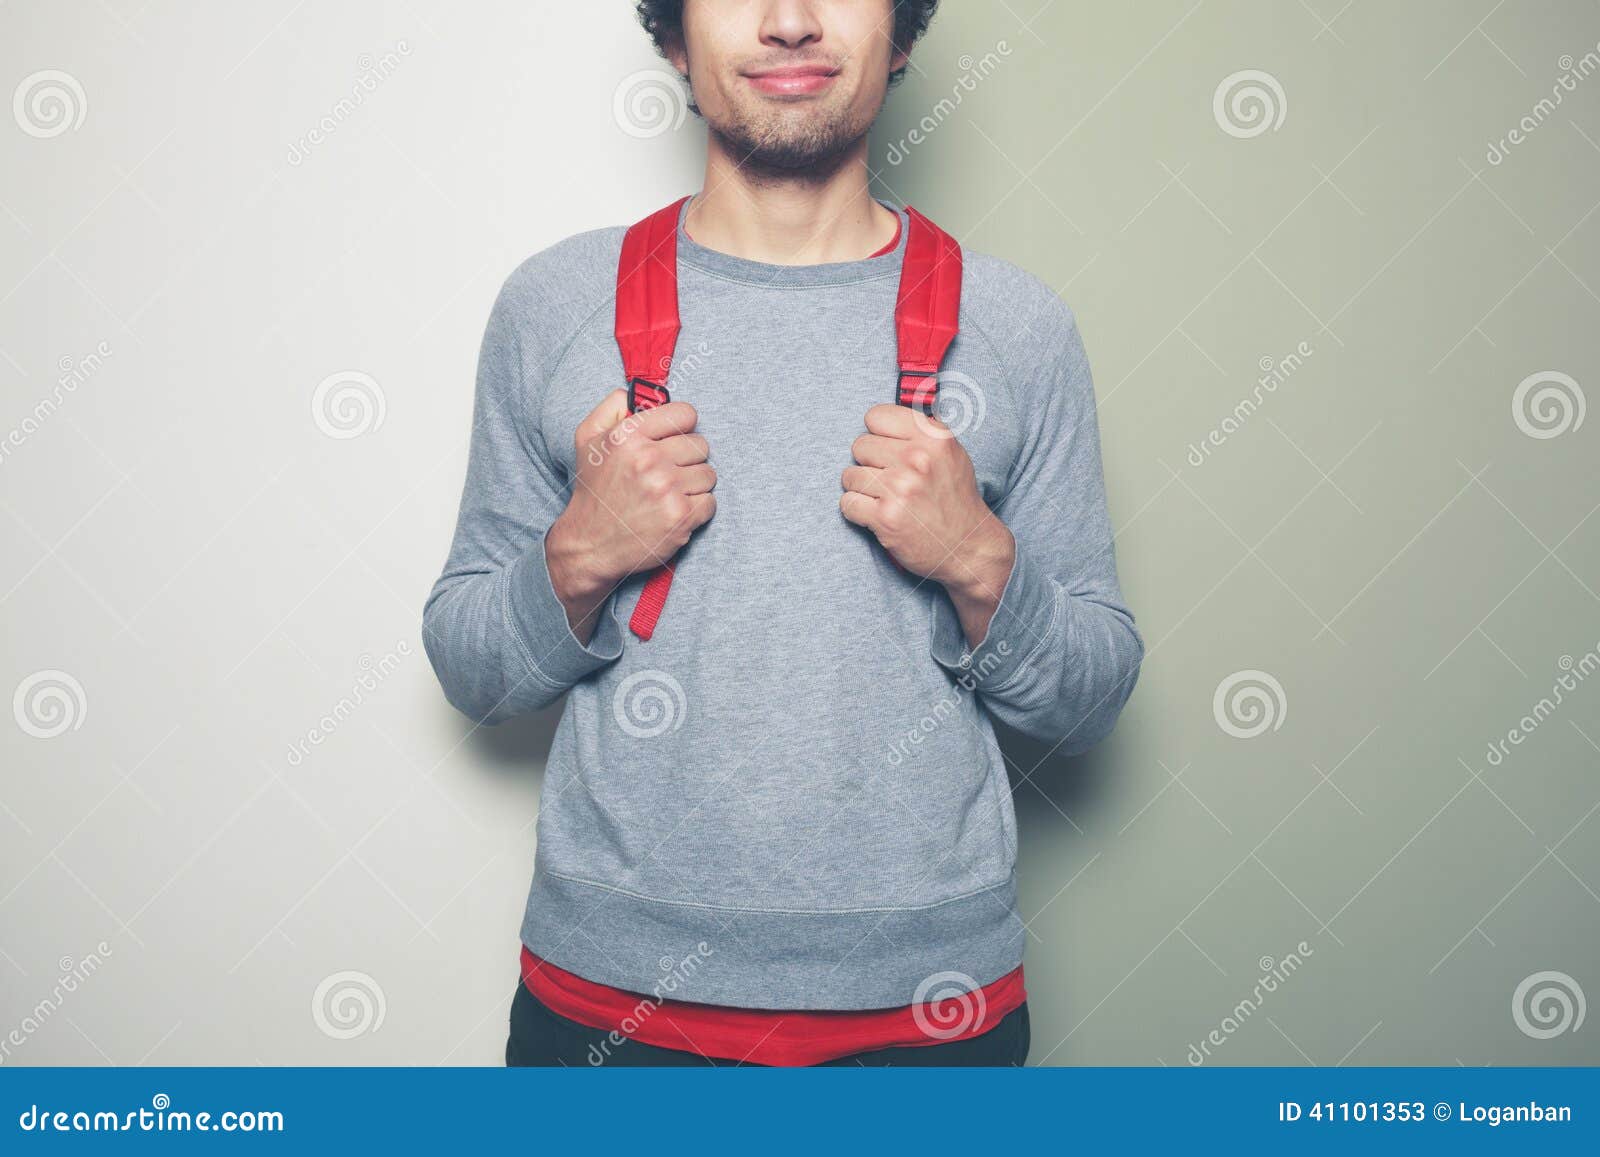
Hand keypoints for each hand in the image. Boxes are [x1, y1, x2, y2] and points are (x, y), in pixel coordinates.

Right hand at [546, 390, 715, 636]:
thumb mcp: (587, 440)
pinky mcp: (681, 516)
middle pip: (701, 445)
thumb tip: (637, 392)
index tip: (674, 439)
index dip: (682, 426)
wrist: (590, 545)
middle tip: (668, 472)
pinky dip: (697, 508)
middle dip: (687, 458)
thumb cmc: (594, 491)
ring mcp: (667, 489)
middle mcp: (648, 459)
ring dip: (693, 484)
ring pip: (708, 474)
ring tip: (669, 494)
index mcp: (628, 436)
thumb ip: (612, 407)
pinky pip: (710, 502)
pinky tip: (674, 511)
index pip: (685, 414)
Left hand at [840, 404, 1014, 645]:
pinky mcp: (885, 517)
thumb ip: (921, 429)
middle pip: (858, 446)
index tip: (888, 451)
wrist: (969, 547)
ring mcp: (900, 488)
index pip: (874, 416)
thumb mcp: (951, 452)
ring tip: (885, 499)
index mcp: (933, 436)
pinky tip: (877, 515)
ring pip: (849, 476)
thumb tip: (882, 414)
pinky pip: (847, 503)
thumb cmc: (956, 498)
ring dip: (862, 490)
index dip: (877, 435)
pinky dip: (857, 511)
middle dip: (869, 464)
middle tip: (889, 480)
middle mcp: (916, 458)